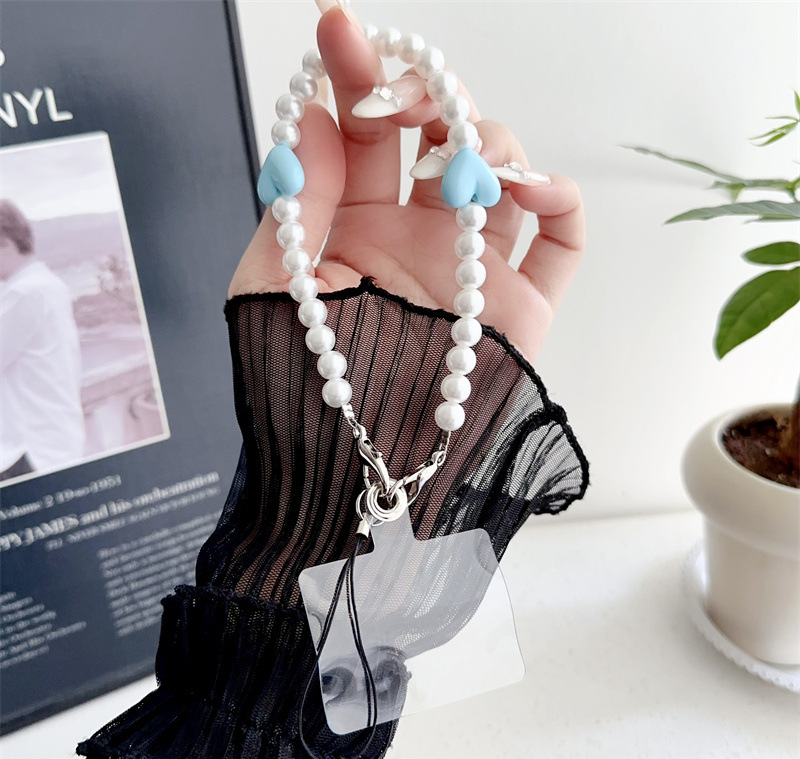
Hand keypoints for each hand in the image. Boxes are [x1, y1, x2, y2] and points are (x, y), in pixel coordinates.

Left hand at [229, 3, 584, 364]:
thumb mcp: (272, 283)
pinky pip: (561, 237)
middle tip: (400, 103)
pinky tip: (525, 186)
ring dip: (485, 140)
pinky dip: (557, 196)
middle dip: (422, 98)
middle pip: (439, 138)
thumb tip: (312, 115)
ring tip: (455, 164)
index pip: (361, 136)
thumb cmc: (298, 384)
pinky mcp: (521, 306)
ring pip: (500, 171)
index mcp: (355, 230)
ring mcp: (471, 270)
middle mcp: (417, 240)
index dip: (354, 78)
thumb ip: (296, 198)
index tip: (339, 30)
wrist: (352, 467)